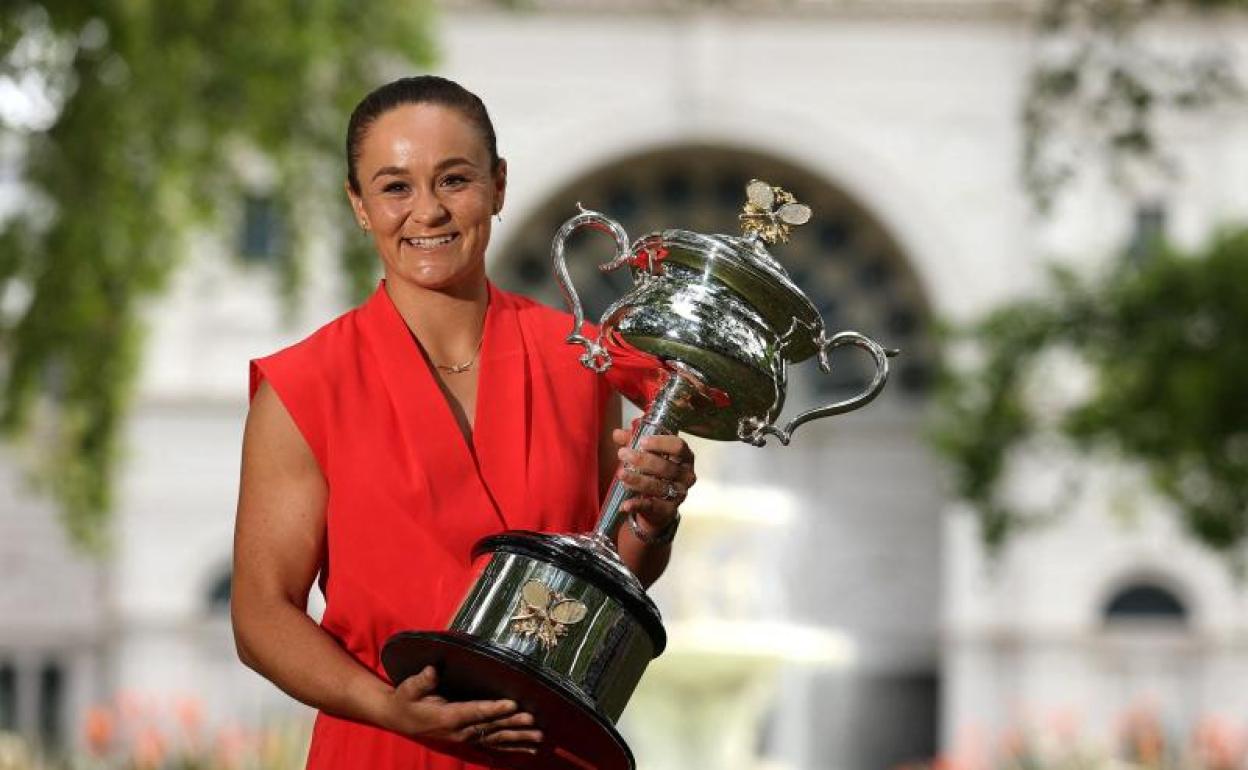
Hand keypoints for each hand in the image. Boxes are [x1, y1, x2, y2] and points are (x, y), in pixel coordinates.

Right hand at [385, 666, 541, 754]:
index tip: (512, 704)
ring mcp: (465, 738)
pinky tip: (529, 750)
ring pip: (496, 739)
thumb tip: (432, 670)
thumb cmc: (406, 700)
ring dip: (518, 738)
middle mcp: (459, 731)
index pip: (474, 711)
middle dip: (512, 724)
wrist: (399, 719)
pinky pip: (493, 745)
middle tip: (532, 720)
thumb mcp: (409, 688)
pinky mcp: (468, 740)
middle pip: (491, 727)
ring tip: (538, 738)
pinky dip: (512, 748)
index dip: (494, 708)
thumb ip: (422, 681)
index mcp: (447, 717)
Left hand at [613, 427, 696, 537]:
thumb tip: (617, 433)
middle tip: (622, 453)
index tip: (642, 441)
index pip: (678, 446)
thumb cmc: (655, 471)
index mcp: (685, 457)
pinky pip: (652, 507)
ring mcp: (679, 494)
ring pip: (658, 486)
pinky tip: (625, 504)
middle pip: (666, 467)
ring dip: (637, 480)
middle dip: (642, 460)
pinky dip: (637, 505)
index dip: (660, 443)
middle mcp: (686, 475)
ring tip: (621, 474)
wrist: (658, 502)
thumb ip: (633, 441)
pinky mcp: (668, 510)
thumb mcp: (647, 453)